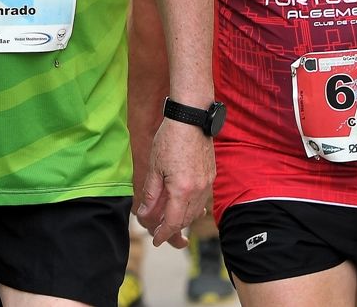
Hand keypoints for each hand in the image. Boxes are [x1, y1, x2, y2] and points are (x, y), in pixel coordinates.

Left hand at [135, 119, 213, 247]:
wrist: (191, 117)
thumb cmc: (170, 139)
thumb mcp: (154, 167)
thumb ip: (151, 194)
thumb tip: (144, 215)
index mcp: (182, 190)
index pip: (173, 222)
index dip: (163, 234)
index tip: (156, 240)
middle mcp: (199, 190)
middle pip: (185, 219)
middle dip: (172, 228)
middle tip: (159, 230)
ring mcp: (208, 183)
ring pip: (196, 211)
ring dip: (183, 218)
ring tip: (169, 218)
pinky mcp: (211, 175)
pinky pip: (202, 199)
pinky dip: (192, 206)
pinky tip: (184, 203)